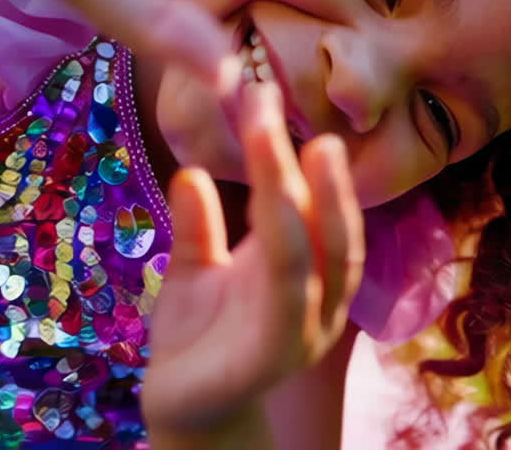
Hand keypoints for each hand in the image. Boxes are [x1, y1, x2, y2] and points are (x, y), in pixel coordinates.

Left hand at [141, 83, 364, 435]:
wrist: (184, 411)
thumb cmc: (197, 338)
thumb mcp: (194, 270)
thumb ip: (198, 227)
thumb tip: (191, 170)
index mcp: (305, 272)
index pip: (319, 210)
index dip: (306, 160)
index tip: (272, 100)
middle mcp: (317, 299)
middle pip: (326, 227)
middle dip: (307, 163)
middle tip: (276, 104)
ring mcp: (303, 330)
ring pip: (311, 256)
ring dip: (301, 195)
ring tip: (286, 144)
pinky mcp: (272, 357)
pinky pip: (286, 300)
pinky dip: (280, 253)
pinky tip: (263, 205)